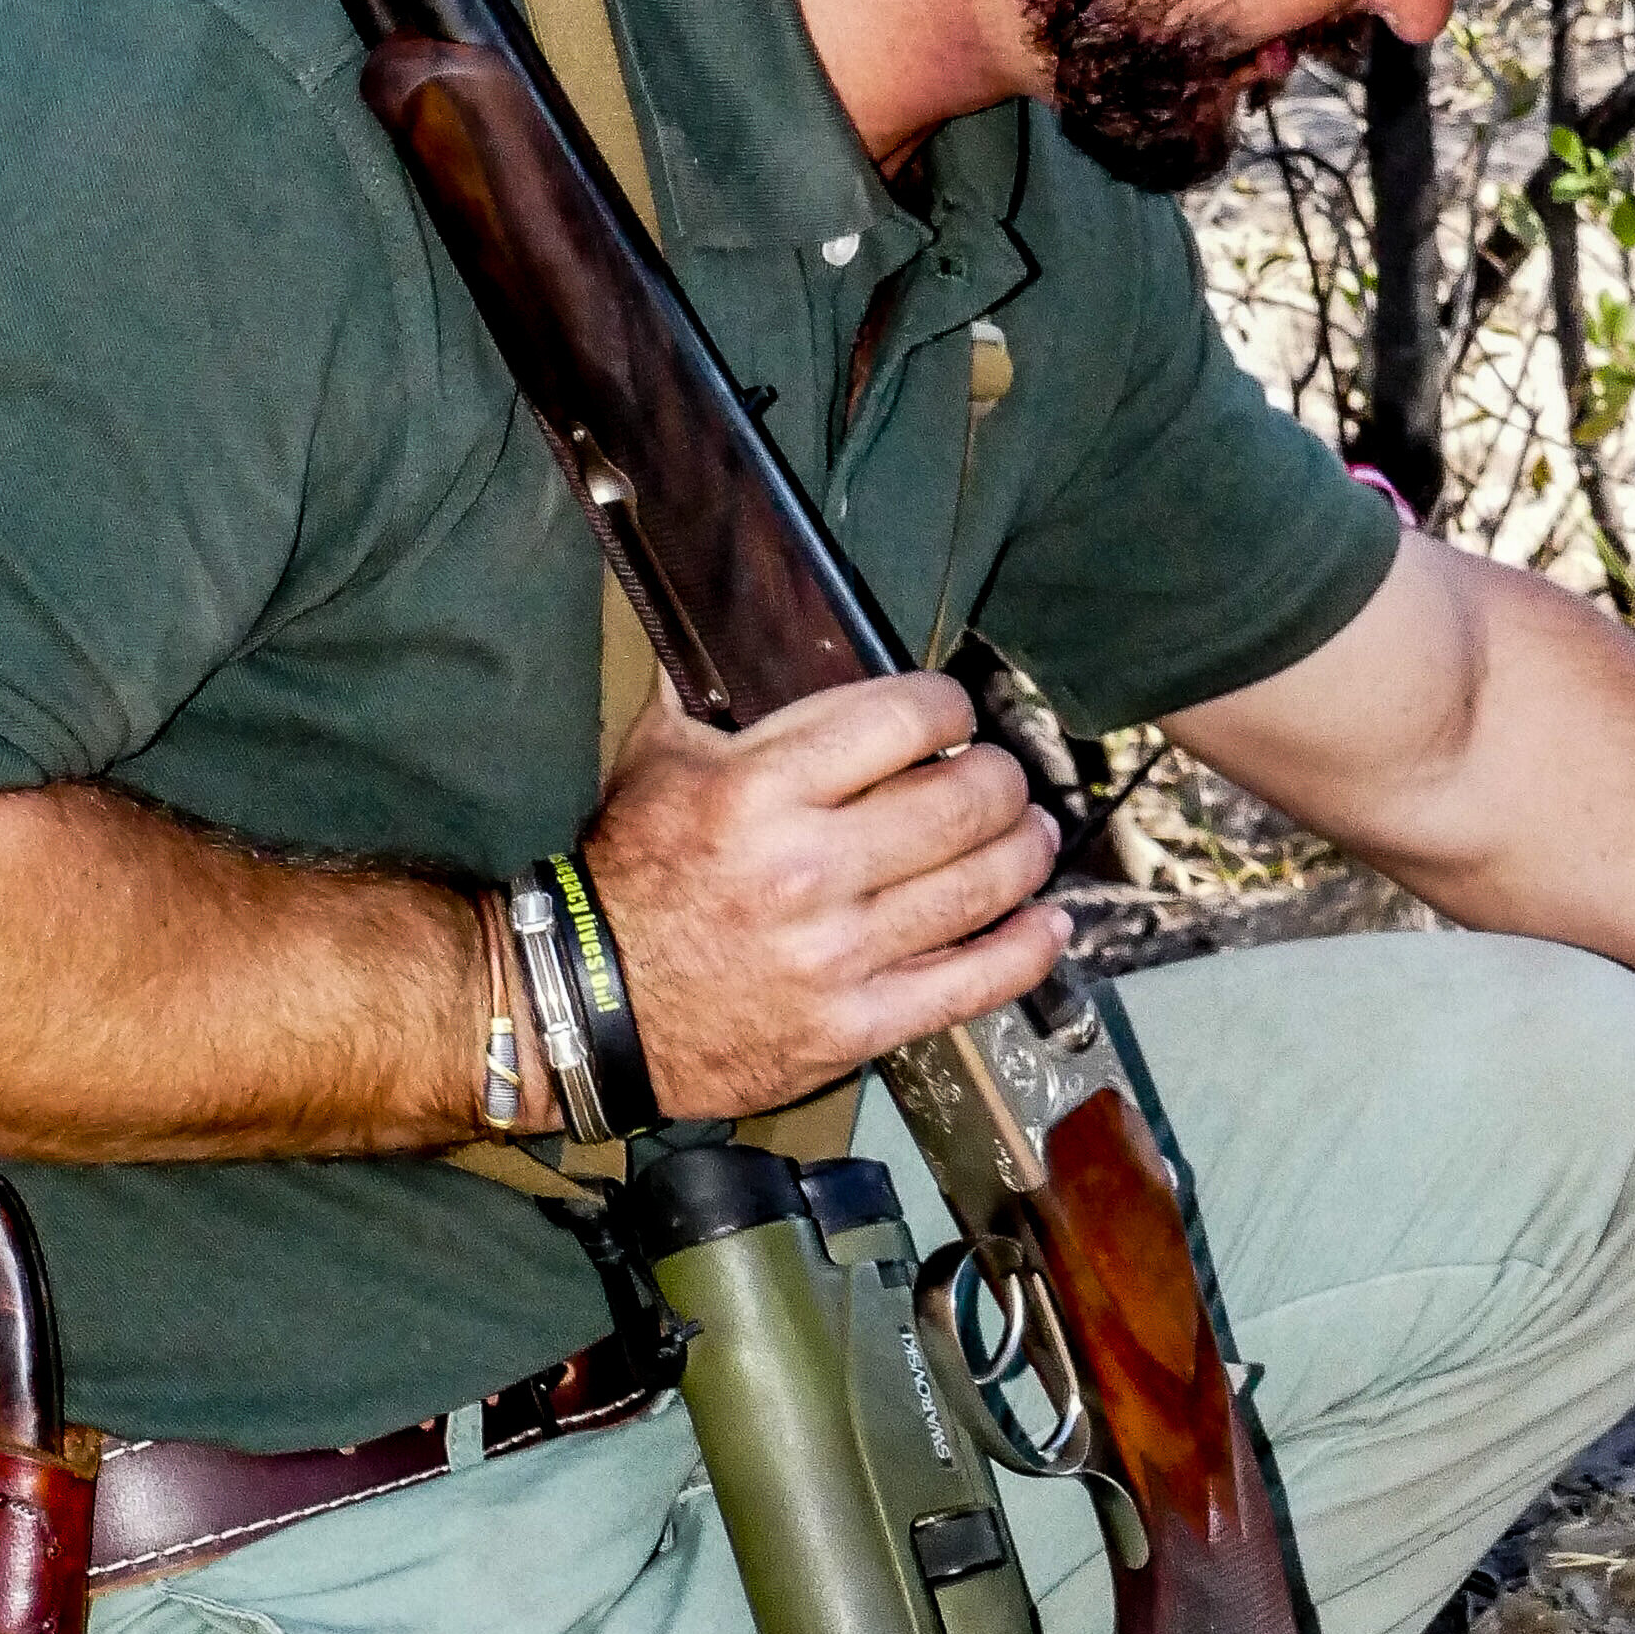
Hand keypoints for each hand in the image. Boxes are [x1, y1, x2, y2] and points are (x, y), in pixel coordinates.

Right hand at [577, 672, 1059, 1118]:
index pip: (907, 719)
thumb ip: (712, 686)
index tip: (953, 716)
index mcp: (762, 788)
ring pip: (983, 886)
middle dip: (1003, 779)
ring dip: (1027, 851)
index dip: (950, 708)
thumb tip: (748, 609)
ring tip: (1032, 836)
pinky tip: (1048, 924)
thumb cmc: (630, 872)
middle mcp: (810, 868)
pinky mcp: (855, 1025)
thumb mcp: (659, 757)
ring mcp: (839, 953)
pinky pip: (972, 984)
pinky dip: (1027, 950)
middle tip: (1002, 779)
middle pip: (966, 801)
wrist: (586, 1004)